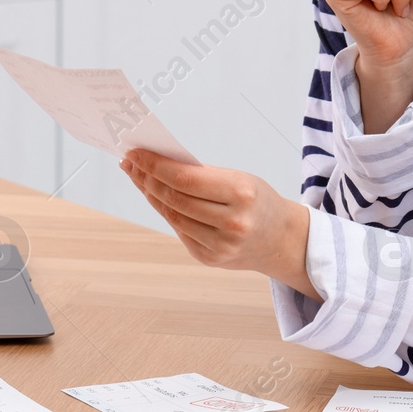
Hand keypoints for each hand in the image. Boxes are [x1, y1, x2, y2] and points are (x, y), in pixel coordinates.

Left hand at [119, 150, 318, 300]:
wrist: (280, 239)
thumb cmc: (256, 201)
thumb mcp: (239, 180)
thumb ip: (202, 176)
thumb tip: (156, 164)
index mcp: (241, 194)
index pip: (185, 179)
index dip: (155, 165)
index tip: (135, 153)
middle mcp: (232, 223)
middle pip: (175, 198)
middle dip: (148, 178)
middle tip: (131, 163)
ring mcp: (221, 245)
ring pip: (173, 216)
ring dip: (151, 195)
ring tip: (139, 177)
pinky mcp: (210, 259)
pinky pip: (180, 230)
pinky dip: (166, 212)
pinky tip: (156, 198)